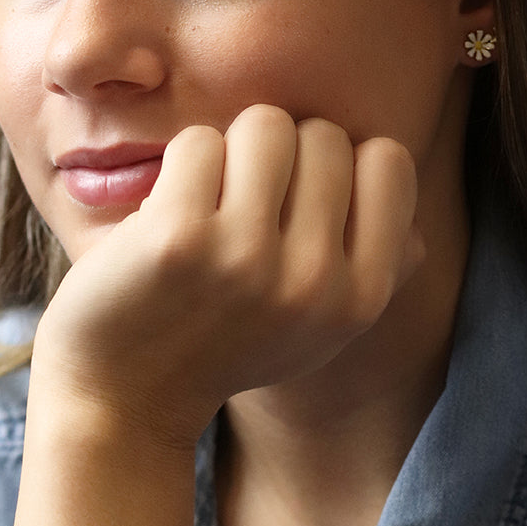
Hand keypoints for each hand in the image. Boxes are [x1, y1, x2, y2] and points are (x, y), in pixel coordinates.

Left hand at [33, 104, 420, 450]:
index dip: (339, 167)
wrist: (127, 400)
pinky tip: (164, 220)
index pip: (388, 161)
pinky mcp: (179, 238)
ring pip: (264, 125)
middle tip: (240, 214)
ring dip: (229, 155)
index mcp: (359, 301)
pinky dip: (178, 170)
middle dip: (279, 161)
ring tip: (206, 212)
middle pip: (324, 135)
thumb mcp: (315, 329)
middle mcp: (313, 283)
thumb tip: (399, 185)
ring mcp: (246, 258)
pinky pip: (198, 142)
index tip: (296, 205)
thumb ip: (370, 263)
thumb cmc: (220, 348)